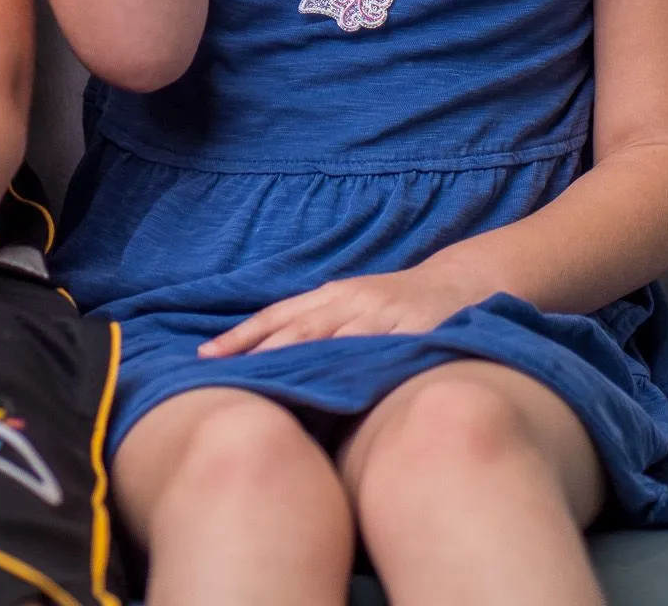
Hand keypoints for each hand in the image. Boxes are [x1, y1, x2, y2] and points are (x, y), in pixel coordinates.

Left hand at [197, 262, 487, 355]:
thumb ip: (321, 331)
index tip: (205, 357)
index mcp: (332, 297)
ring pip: (335, 338)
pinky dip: (357, 364)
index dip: (241, 335)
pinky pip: (382, 351)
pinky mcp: (416, 330)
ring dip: (299, 358)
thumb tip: (270, 365)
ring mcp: (383, 314)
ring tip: (266, 381)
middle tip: (223, 372)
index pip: (277, 316)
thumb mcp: (355, 309)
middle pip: (297, 326)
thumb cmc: (397, 306)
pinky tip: (337, 385)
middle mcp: (351, 301)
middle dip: (258, 349)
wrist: (462, 282)